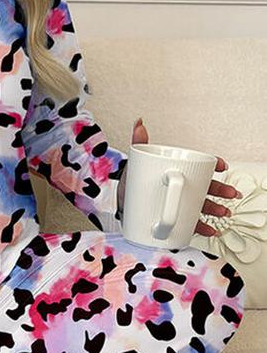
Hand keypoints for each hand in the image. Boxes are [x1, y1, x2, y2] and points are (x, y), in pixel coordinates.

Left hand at [123, 118, 242, 237]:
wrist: (123, 202)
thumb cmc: (134, 180)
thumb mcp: (137, 162)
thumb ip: (139, 142)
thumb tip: (139, 123)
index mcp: (180, 170)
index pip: (202, 165)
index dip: (215, 164)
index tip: (221, 166)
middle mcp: (184, 186)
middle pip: (208, 186)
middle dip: (221, 190)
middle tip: (229, 193)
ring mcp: (182, 203)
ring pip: (203, 205)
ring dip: (215, 208)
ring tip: (222, 212)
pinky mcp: (177, 218)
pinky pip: (192, 223)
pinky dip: (202, 227)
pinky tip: (209, 229)